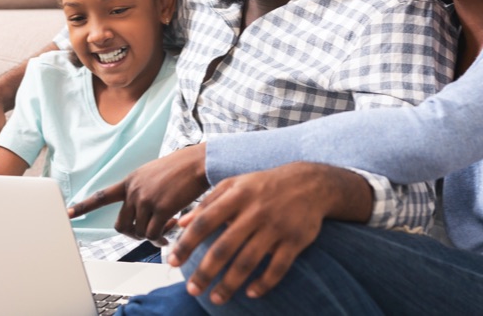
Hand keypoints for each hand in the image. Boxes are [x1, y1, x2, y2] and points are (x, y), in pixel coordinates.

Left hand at [68, 143, 208, 242]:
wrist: (199, 162)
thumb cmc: (181, 167)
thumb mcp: (153, 173)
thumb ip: (142, 189)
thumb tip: (141, 213)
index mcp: (131, 181)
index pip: (102, 196)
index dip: (84, 206)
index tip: (68, 213)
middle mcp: (134, 190)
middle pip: (121, 225)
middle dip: (133, 234)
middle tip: (148, 234)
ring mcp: (146, 199)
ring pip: (139, 232)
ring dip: (152, 237)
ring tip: (166, 232)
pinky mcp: (161, 208)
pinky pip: (154, 234)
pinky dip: (161, 239)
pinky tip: (171, 233)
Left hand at [169, 162, 372, 305]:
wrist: (310, 183)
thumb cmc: (264, 185)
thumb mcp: (235, 184)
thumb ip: (208, 202)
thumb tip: (181, 222)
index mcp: (237, 195)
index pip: (205, 221)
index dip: (187, 242)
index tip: (172, 261)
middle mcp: (255, 211)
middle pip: (225, 247)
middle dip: (205, 272)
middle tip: (192, 290)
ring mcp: (276, 227)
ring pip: (248, 261)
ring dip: (230, 284)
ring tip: (215, 299)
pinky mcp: (295, 240)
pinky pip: (278, 268)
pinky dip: (264, 283)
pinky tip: (251, 293)